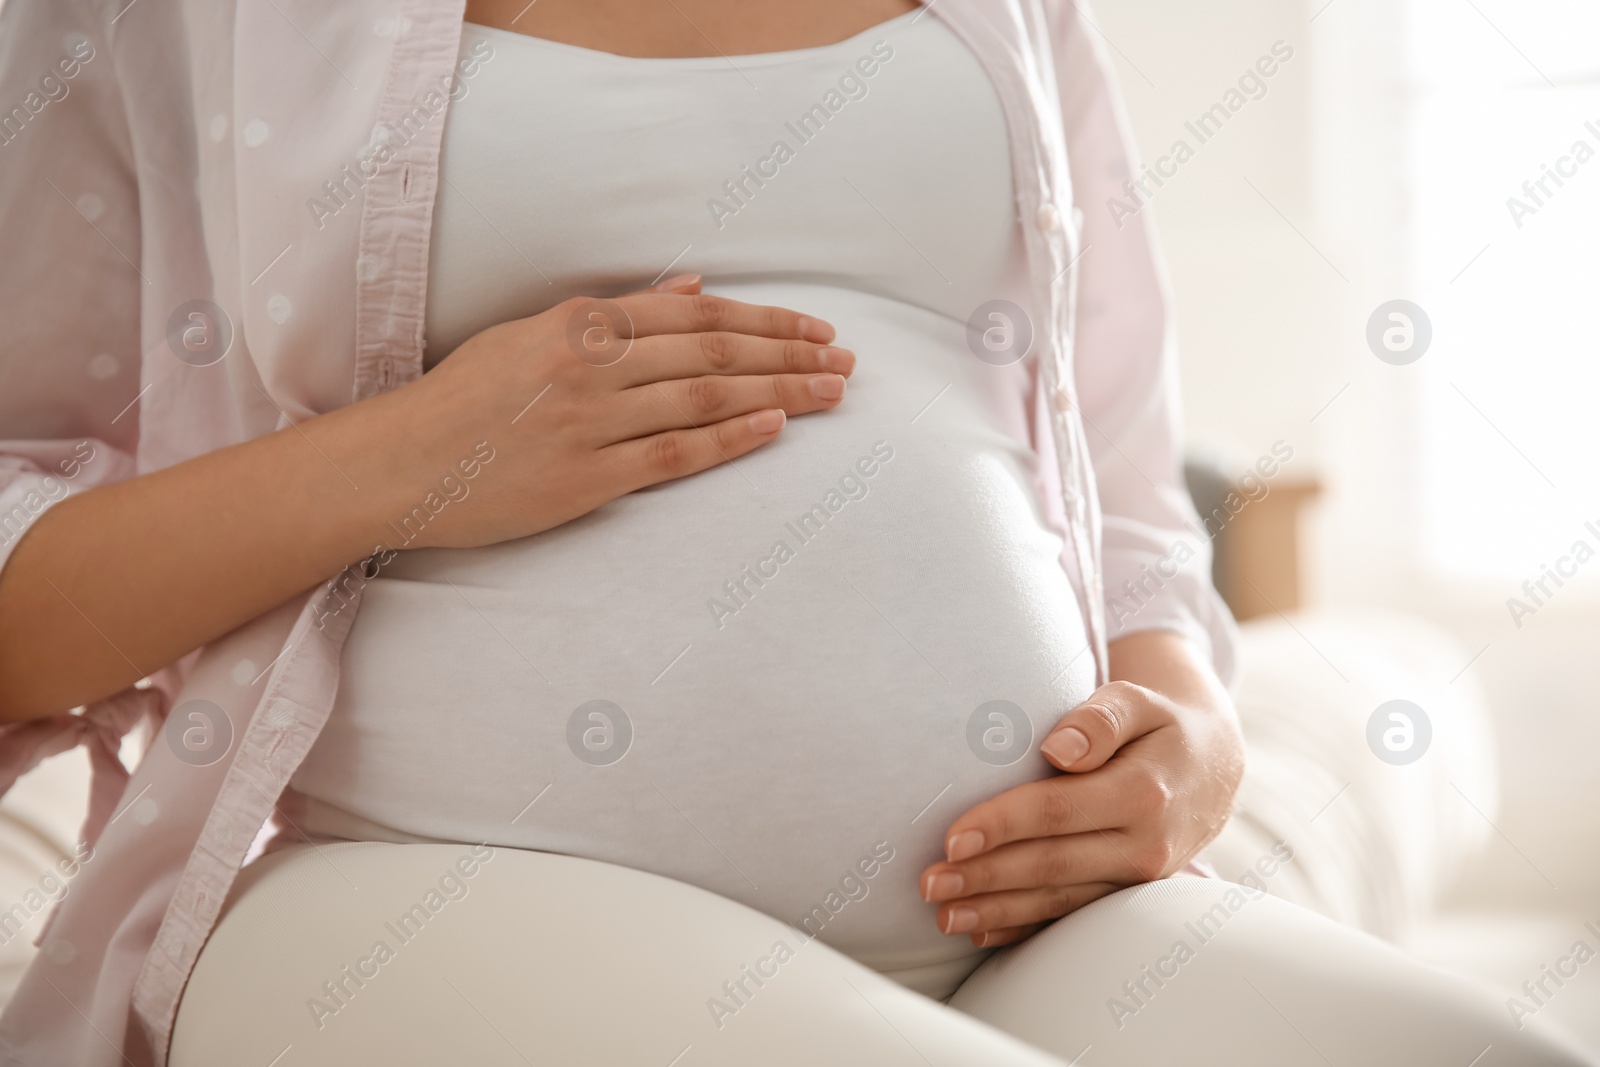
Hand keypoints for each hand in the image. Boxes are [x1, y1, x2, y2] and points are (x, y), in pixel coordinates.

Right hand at [347, 273, 855, 549]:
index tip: (815, 330)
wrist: (400, 464)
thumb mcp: (530, 335)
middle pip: (714, 353)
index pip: (695, 314)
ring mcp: (590, 422)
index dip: (764, 321)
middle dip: (789, 354)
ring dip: (779, 392)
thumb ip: (612, 314)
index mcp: (580, 324)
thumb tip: (691, 288)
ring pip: (705, 397)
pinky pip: (673, 452)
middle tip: (846, 360)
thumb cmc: (464, 400)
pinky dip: (729, 438)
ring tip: (831, 392)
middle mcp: (591, 365)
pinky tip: (775, 426)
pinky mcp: (586, 478)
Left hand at [919, 632, 1244, 947]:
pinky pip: (1071, 916)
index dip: (1002, 825)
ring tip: (943, 915)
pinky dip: (1025, 927)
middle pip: (1051, 865)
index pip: (1058, 812)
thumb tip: (1060, 747)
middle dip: (986, 877)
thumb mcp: (1139, 703)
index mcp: (1142, 794)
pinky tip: (982, 930)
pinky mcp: (1126, 895)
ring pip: (1058, 901)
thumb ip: (1101, 718)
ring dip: (997, 910)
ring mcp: (1137, 879)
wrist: (1213, 770)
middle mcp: (1144, 846)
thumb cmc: (1161, 727)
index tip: (952, 838)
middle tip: (930, 884)